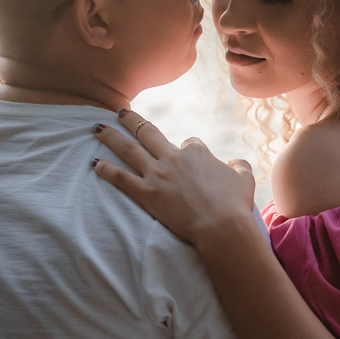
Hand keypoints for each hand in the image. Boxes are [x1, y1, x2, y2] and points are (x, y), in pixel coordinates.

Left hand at [91, 109, 257, 249]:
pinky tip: (94, 163)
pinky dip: (106, 169)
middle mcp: (173, 158)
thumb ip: (239, 166)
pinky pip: (120, 178)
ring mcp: (157, 174)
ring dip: (111, 136)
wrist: (221, 226)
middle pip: (148, 132)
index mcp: (197, 153)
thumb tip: (236, 163)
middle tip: (120, 112)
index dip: (188, 148)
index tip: (187, 153)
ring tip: (97, 127)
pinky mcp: (146, 193)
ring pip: (128, 149)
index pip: (189, 142)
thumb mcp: (245, 179)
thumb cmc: (235, 204)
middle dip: (132, 120)